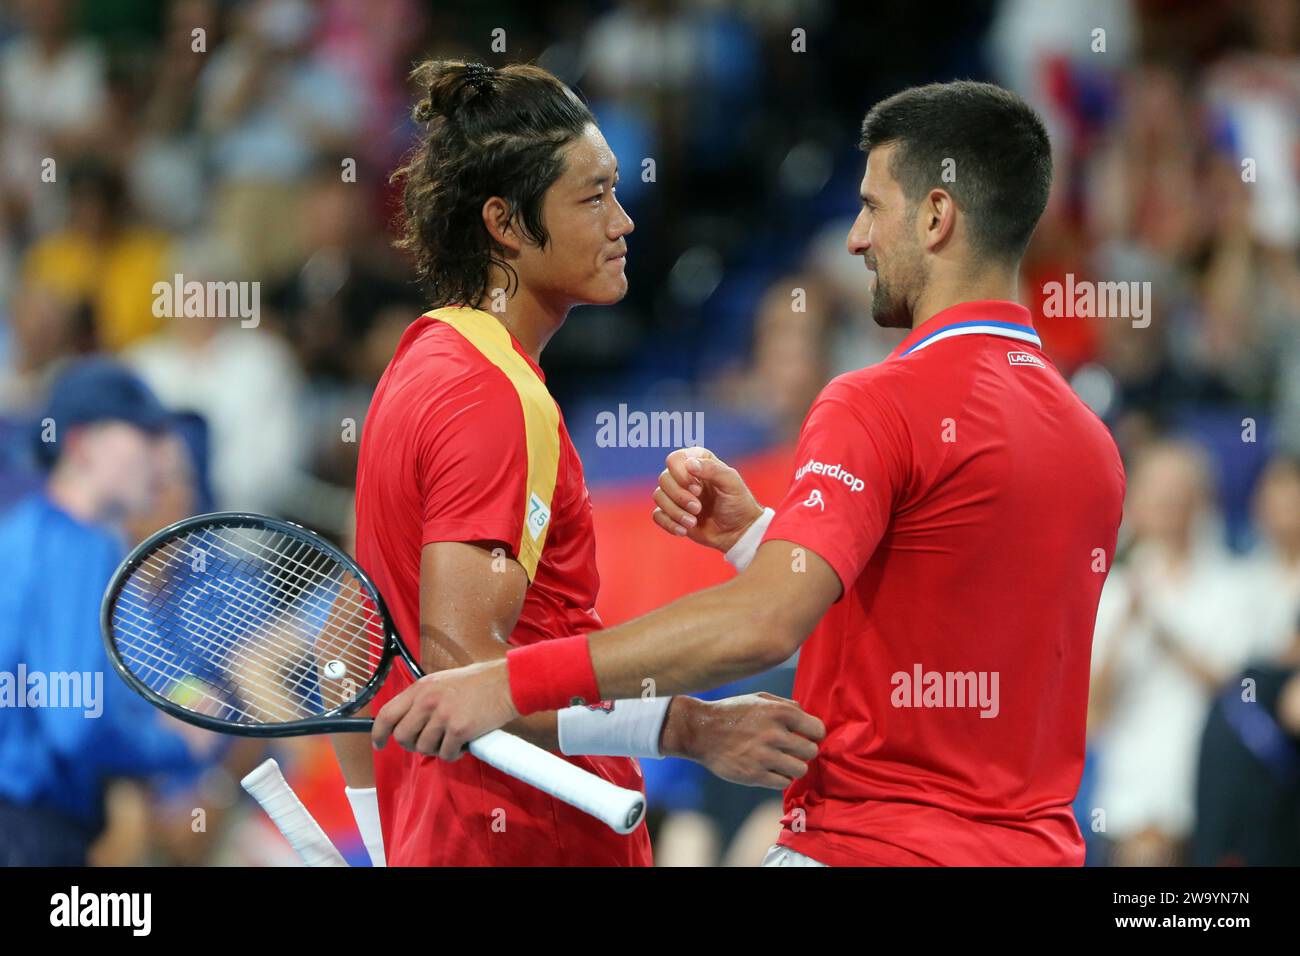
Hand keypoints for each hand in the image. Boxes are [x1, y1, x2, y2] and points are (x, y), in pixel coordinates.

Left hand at [371, 659, 517, 759]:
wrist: (508, 682)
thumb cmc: (480, 682)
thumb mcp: (444, 681)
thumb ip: (424, 699)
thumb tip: (410, 722)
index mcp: (421, 688)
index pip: (387, 714)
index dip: (378, 733)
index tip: (379, 744)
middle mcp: (428, 701)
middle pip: (403, 737)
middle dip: (414, 745)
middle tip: (430, 743)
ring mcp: (443, 715)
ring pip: (425, 748)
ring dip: (438, 750)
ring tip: (453, 739)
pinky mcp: (459, 729)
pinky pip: (446, 754)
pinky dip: (455, 754)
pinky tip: (465, 744)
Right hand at [652, 446, 763, 552]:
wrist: (738, 531)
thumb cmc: (738, 503)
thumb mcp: (731, 482)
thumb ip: (712, 469)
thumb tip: (690, 464)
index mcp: (697, 461)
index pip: (674, 459)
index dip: (681, 474)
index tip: (698, 488)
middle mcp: (684, 476)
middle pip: (664, 479)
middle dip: (679, 496)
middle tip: (698, 508)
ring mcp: (676, 495)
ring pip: (659, 497)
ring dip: (675, 511)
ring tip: (693, 521)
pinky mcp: (672, 513)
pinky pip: (658, 515)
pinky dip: (669, 523)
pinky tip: (684, 530)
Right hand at [661, 693, 824, 788]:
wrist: (701, 731)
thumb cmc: (733, 712)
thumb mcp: (759, 698)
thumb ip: (786, 705)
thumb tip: (807, 716)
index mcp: (779, 712)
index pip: (817, 729)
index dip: (814, 733)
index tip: (806, 736)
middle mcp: (775, 734)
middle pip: (811, 751)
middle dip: (804, 751)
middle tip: (793, 750)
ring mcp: (765, 756)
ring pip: (801, 769)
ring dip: (794, 766)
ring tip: (782, 761)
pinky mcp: (754, 775)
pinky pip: (783, 782)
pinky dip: (780, 777)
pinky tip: (770, 769)